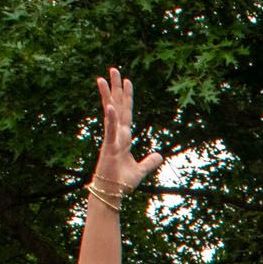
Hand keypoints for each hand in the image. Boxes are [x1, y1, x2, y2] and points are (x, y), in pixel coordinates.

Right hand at [90, 67, 165, 194]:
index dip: (127, 97)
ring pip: (110, 112)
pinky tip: (111, 107)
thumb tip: (159, 156)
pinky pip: (110, 130)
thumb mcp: (140, 170)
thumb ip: (149, 162)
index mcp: (123, 137)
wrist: (112, 193)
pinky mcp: (109, 147)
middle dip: (116, 88)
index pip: (126, 112)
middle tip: (114, 69)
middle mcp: (116, 134)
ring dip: (108, 95)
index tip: (127, 81)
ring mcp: (111, 138)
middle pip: (117, 106)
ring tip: (103, 78)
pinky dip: (111, 119)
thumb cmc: (122, 182)